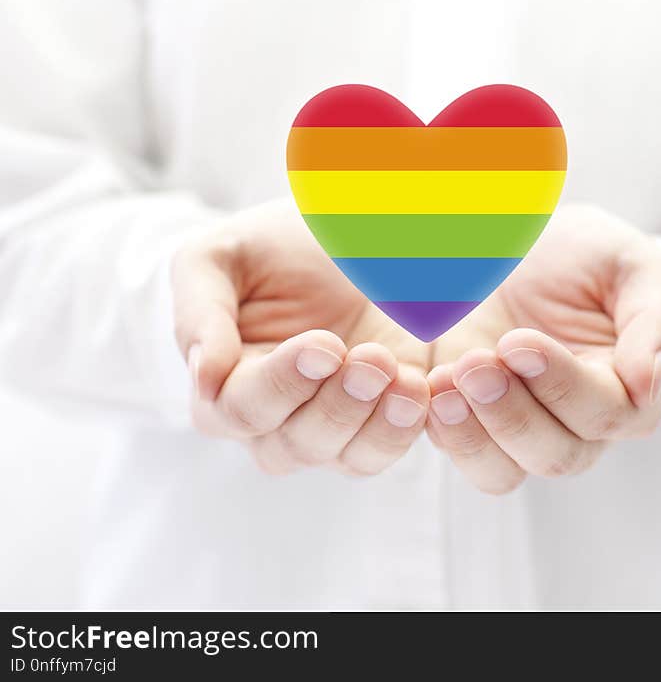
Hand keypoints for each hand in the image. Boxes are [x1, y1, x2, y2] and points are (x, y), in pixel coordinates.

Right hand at [171, 201, 430, 475]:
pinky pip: (387, 447)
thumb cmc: (261, 254)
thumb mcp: (215, 261)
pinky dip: (406, 427)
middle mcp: (273, 423)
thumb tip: (203, 377)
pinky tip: (421, 390)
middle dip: (337, 405)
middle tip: (370, 359)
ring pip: (345, 457)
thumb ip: (200, 313)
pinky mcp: (377, 418)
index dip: (283, 383)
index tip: (324, 344)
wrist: (324, 242)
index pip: (242, 409)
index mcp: (223, 388)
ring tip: (404, 382)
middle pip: (296, 444)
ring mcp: (329, 426)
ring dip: (376, 425)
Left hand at [428, 206, 660, 493]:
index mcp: (627, 388)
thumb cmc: (583, 255)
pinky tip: (434, 388)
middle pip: (556, 455)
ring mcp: (521, 425)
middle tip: (477, 362)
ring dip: (475, 434)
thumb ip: (656, 321)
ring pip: (506, 472)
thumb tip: (651, 383)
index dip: (563, 386)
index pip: (609, 415)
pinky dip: (446, 432)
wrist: (516, 238)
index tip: (519, 341)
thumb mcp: (632, 265)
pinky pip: (464, 456)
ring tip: (449, 381)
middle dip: (512, 414)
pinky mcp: (474, 420)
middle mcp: (577, 422)